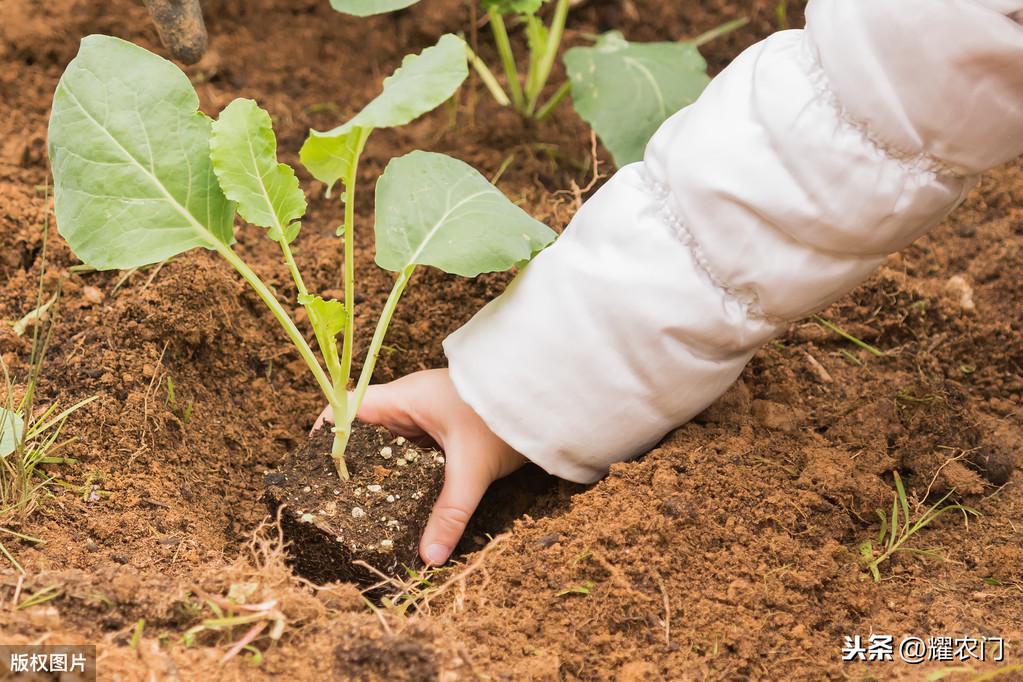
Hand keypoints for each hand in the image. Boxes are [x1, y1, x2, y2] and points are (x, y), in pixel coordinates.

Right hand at [313, 369, 525, 565]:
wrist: (549, 401)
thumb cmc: (503, 419)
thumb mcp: (472, 469)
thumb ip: (449, 512)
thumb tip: (429, 557)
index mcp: (405, 399)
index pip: (348, 409)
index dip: (328, 434)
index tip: (314, 469)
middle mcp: (411, 405)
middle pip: (366, 433)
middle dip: (352, 463)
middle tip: (334, 500)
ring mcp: (428, 418)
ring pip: (391, 446)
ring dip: (380, 471)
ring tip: (361, 507)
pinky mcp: (445, 432)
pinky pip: (413, 454)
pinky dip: (404, 473)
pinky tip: (400, 500)